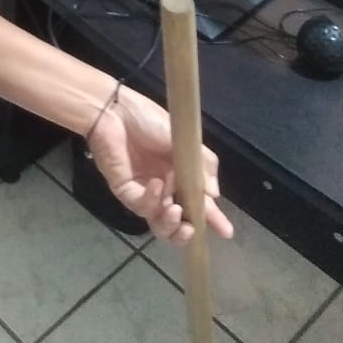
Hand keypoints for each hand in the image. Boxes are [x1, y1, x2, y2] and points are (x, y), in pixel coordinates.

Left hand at [87, 86, 233, 244]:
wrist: (116, 110)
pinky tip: (156, 184)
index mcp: (180, 175)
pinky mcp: (125, 191)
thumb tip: (214, 194)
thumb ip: (204, 165)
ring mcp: (144, 192)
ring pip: (158, 223)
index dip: (212, 218)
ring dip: (170, 221)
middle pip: (176, 223)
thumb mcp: (185, 140)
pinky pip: (141, 206)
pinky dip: (151, 199)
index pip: (198, 202)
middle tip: (190, 227)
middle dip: (185, 231)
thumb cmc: (150, 120)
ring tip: (175, 208)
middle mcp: (164, 188)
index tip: (226, 231)